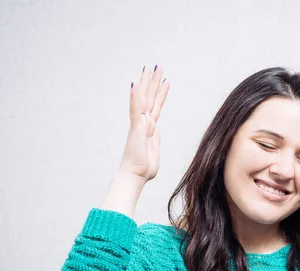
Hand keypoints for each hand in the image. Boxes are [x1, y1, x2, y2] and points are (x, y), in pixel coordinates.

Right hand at [119, 64, 169, 181]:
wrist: (135, 175)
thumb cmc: (144, 168)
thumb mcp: (154, 152)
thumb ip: (154, 142)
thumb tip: (155, 136)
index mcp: (150, 127)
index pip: (156, 106)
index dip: (160, 93)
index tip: (165, 80)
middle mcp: (144, 122)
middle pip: (150, 97)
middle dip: (154, 81)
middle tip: (157, 66)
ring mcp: (140, 123)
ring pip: (143, 99)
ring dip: (147, 83)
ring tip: (150, 68)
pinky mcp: (136, 128)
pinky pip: (136, 109)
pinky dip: (135, 96)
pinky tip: (135, 84)